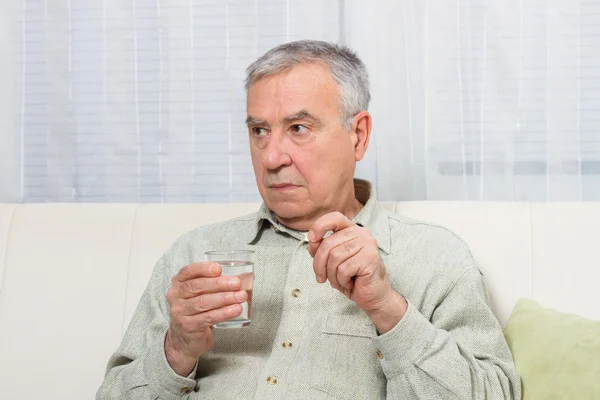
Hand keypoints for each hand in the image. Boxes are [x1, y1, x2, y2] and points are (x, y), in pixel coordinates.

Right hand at [165, 262, 246, 375]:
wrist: (185, 338)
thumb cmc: (197, 309)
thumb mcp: (200, 293)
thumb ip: (215, 283)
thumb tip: (243, 277)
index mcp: (178, 282)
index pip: (188, 271)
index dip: (203, 269)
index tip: (219, 269)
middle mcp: (175, 296)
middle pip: (197, 286)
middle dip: (219, 284)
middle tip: (237, 283)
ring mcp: (179, 312)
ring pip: (204, 302)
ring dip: (225, 298)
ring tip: (241, 296)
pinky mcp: (188, 326)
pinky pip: (208, 318)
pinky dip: (224, 313)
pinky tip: (236, 310)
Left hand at [307, 212, 406, 332]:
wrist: (373, 295)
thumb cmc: (352, 277)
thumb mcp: (332, 261)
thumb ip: (322, 248)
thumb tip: (311, 241)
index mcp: (352, 230)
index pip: (335, 217)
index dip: (319, 226)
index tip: (312, 239)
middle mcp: (362, 233)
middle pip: (328, 243)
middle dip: (319, 264)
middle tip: (321, 278)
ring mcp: (368, 244)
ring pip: (334, 257)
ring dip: (332, 274)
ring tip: (341, 280)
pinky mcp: (370, 258)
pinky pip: (344, 269)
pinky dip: (342, 280)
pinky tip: (351, 282)